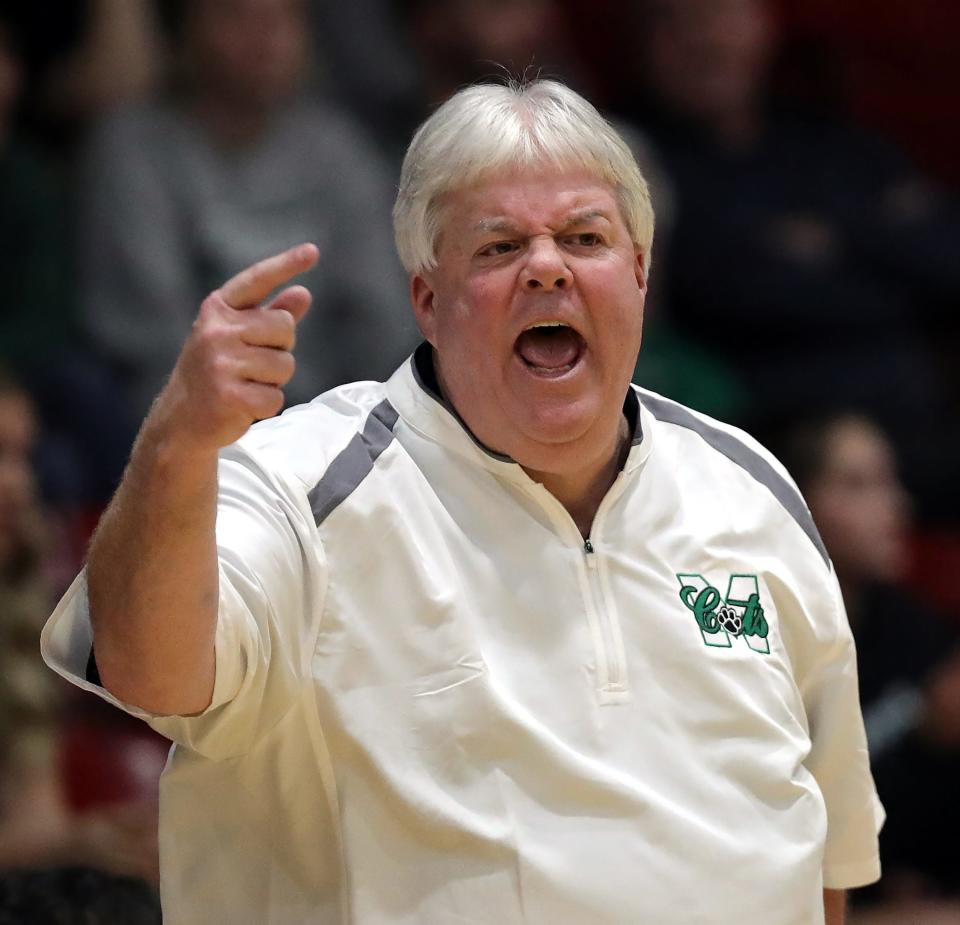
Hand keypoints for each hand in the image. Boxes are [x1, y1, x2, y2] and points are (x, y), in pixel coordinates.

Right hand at [151, 243, 319, 455]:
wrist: (182, 419)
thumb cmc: (217, 372)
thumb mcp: (238, 337)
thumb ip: (271, 316)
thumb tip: (303, 294)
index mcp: (217, 310)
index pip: (257, 281)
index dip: (285, 265)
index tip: (313, 251)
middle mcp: (215, 330)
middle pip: (285, 328)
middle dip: (281, 349)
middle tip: (253, 364)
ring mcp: (219, 362)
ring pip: (284, 365)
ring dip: (274, 381)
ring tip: (246, 384)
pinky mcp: (227, 395)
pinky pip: (275, 397)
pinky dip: (267, 406)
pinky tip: (243, 405)